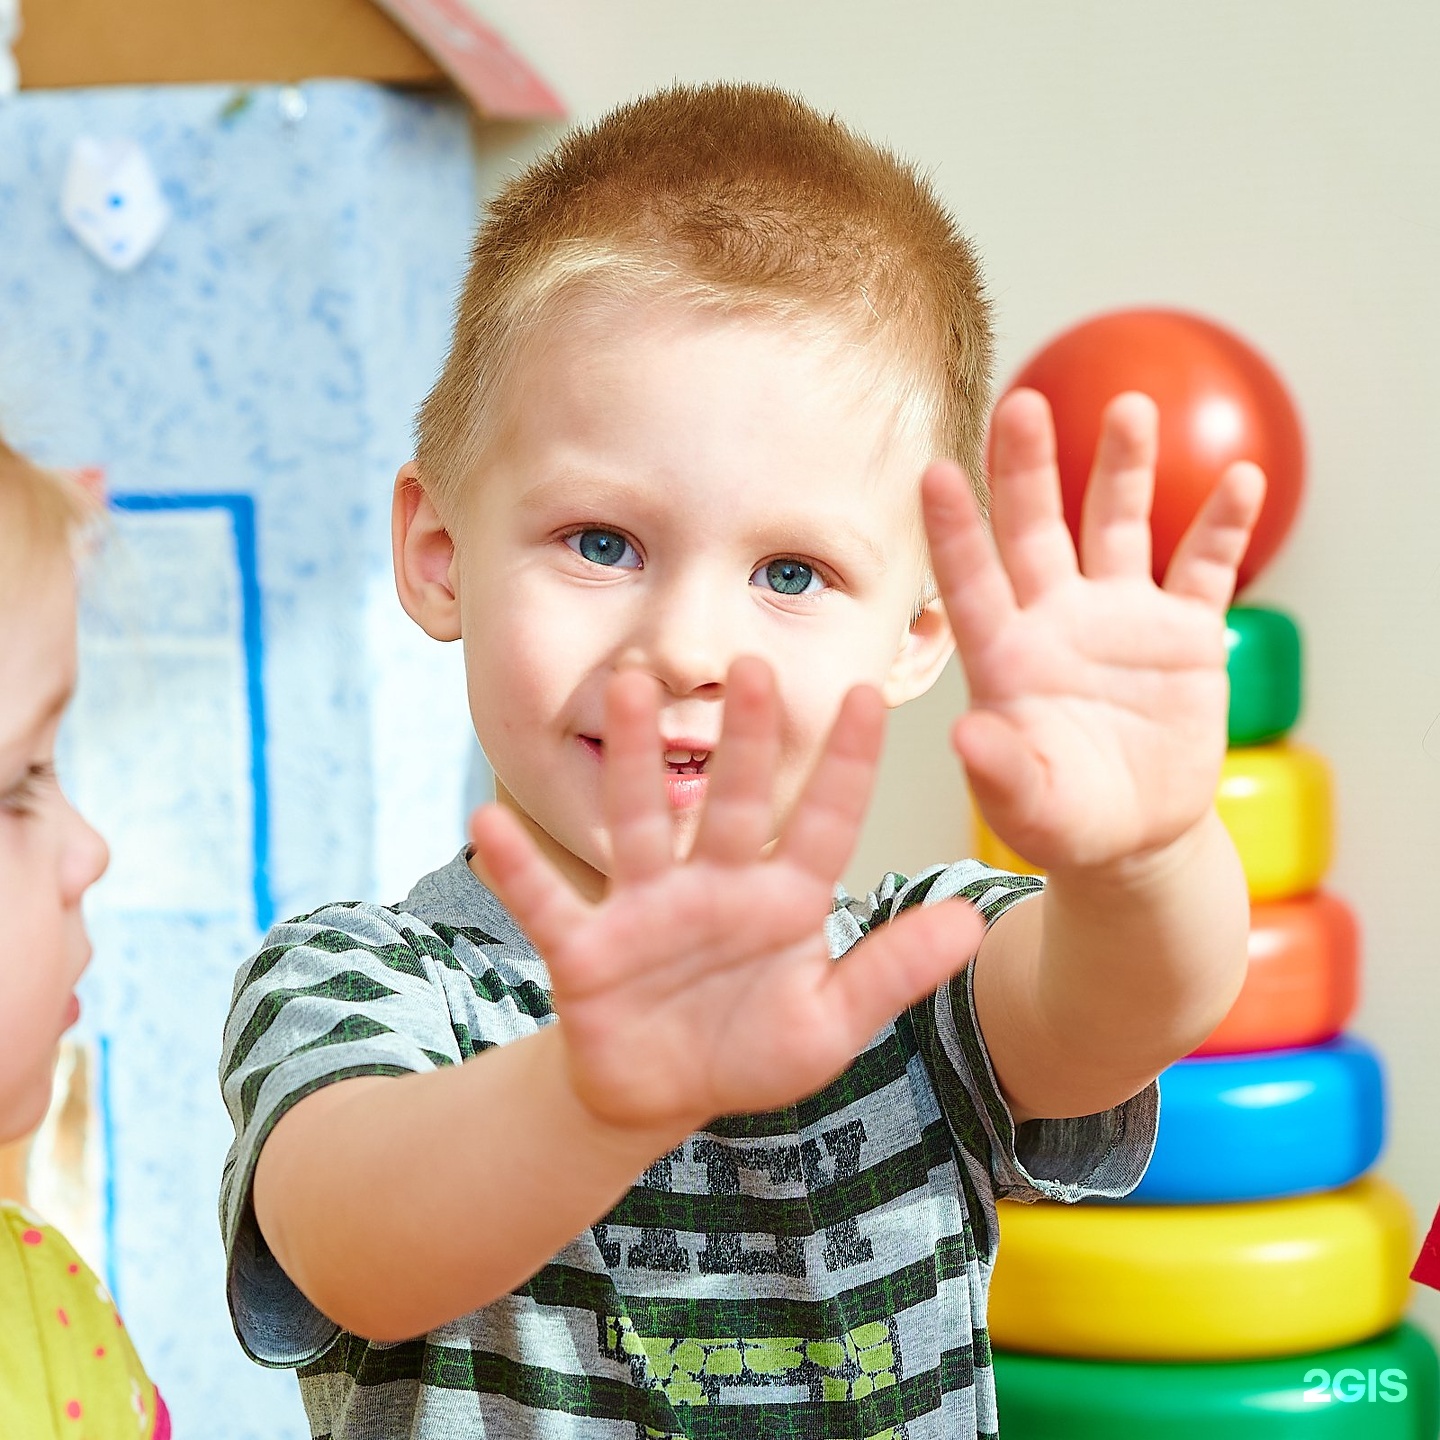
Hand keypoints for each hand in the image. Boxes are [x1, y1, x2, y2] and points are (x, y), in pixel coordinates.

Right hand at [468, 657, 984, 1134]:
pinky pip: (548, 903)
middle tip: (753, 665)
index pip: (824, 821)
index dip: (846, 763)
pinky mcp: (586, 947)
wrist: (660, 1095)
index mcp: (782, 898)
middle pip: (734, 800)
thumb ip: (890, 973)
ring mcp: (647, 907)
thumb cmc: (750, 1049)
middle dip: (743, 737)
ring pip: (641, 820)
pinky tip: (490, 822)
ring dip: (632, 759)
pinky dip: (520, 868)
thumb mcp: (830, 1024)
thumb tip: (971, 923)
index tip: (871, 695)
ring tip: (625, 686)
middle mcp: (715, 883)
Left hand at [923, 388, 1265, 874]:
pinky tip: (1241, 480)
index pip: (971, 581)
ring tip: (1129, 408)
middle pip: (1036, 530)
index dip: (954, 529)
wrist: (1134, 835)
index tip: (933, 470)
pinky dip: (1222, 527)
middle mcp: (1055, 620)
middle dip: (1029, 468)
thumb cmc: (1065, 821)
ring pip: (1117, 527)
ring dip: (1122, 470)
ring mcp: (1120, 618)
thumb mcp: (1030, 807)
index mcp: (1005, 656)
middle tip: (1023, 403)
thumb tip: (966, 737)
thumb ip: (1002, 773)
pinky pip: (1204, 569)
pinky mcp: (1183, 633)